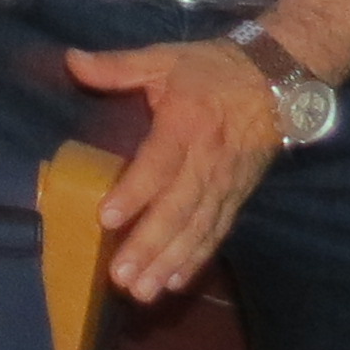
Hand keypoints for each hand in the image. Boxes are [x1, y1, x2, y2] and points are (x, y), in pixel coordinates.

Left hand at [61, 37, 283, 298]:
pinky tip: (176, 281)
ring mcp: (225, 183)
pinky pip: (216, 232)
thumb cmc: (212, 69)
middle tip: (121, 277)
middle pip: (177, 209)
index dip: (134, 192)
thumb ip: (117, 65)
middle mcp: (207, 161)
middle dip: (150, 245)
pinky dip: (197, 258)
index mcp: (185, 124)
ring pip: (196, 229)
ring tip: (142, 291)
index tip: (107, 218)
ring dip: (169, 262)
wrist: (278, 80)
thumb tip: (71, 60)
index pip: (158, 164)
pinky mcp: (238, 196)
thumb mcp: (164, 58)